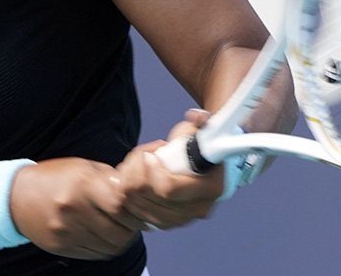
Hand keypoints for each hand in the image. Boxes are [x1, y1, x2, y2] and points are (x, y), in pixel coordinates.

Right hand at [8, 158, 144, 259]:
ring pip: (109, 248)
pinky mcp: (60, 247)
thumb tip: (139, 190)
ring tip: (117, 229)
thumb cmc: (55, 177)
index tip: (138, 209)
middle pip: (119, 232)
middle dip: (131, 230)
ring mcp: (65, 231)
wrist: (16, 196)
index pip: (121, 205)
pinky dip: (103, 248)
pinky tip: (101, 235)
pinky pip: (94, 255)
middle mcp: (73, 209)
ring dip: (119, 241)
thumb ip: (110, 179)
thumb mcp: (83, 167)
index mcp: (82, 184)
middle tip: (131, 223)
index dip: (135, 210)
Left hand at [116, 109, 224, 229]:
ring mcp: (183, 219)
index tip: (149, 156)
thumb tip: (195, 117)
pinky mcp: (168, 223)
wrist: (202, 163)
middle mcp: (200, 208)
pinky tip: (130, 178)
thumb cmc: (200, 143)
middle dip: (137, 175)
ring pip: (140, 208)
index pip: (170, 189)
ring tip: (134, 164)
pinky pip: (138, 216)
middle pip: (151, 200)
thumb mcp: (202, 128)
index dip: (152, 173)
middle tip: (139, 156)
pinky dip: (128, 197)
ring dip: (129, 184)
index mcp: (212, 187)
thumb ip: (201, 120)